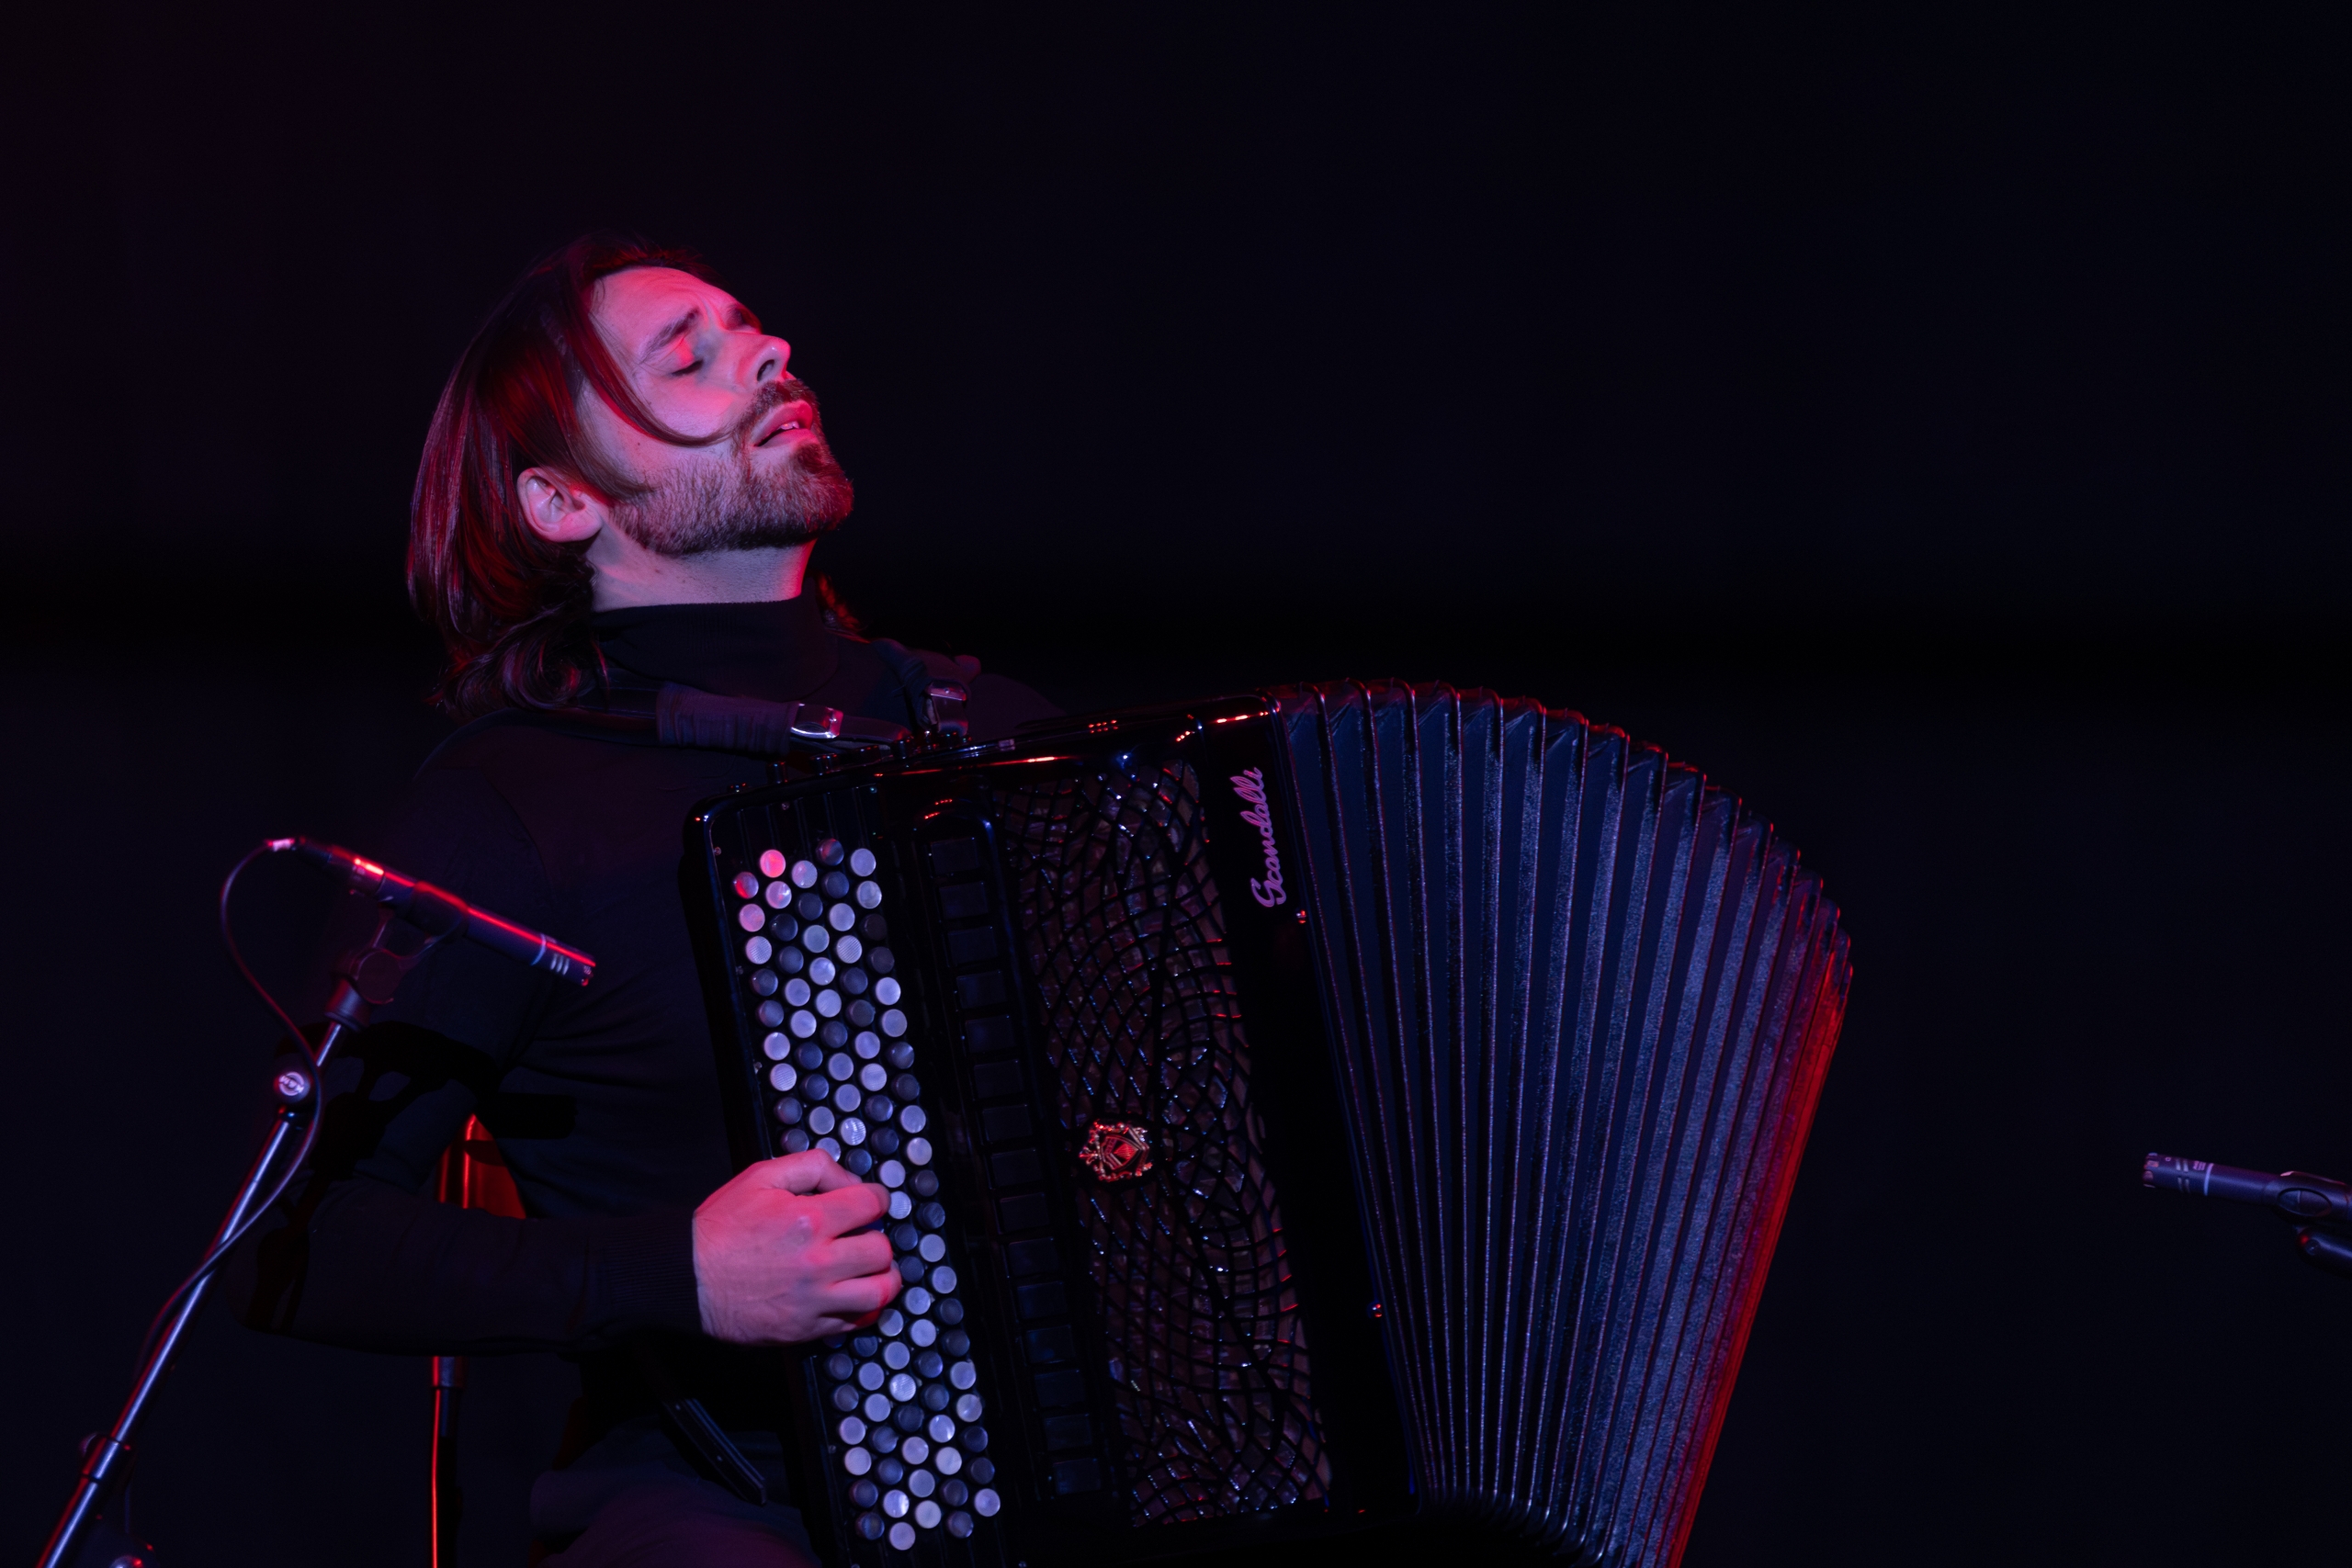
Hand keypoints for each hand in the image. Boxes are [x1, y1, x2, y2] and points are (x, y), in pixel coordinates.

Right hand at [693, 1151, 899, 1343]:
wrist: (687, 1279)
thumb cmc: (721, 1229)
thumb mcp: (761, 1177)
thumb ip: (812, 1167)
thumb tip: (850, 1182)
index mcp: (809, 1219)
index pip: (872, 1204)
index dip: (877, 1199)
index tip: (871, 1204)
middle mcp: (818, 1261)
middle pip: (881, 1249)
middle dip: (877, 1237)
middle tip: (863, 1236)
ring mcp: (814, 1299)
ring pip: (880, 1291)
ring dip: (882, 1276)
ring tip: (871, 1269)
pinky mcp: (807, 1328)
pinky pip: (856, 1322)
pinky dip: (864, 1308)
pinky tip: (854, 1294)